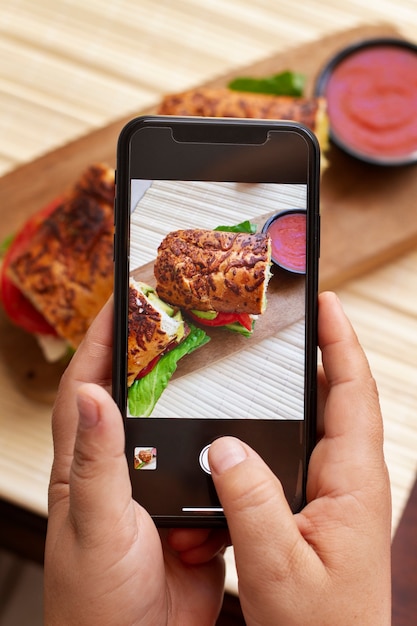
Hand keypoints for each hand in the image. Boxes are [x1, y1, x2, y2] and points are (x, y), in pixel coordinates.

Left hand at [44, 297, 226, 625]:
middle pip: (137, 393)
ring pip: (179, 424)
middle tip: (183, 315)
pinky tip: (239, 434)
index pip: (87, 384)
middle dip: (156, 353)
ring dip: (197, 399)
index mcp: (86, 463)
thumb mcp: (95, 524)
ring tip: (219, 362)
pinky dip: (224, 449)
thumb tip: (94, 395)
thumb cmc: (96, 598)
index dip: (102, 338)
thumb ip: (97, 460)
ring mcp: (158, 483)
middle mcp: (121, 465)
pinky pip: (211, 462)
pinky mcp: (191, 503)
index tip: (124, 297)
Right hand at [209, 291, 391, 625]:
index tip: (328, 303)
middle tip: (294, 319)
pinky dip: (290, 424)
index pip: (353, 394)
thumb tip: (224, 445)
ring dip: (307, 386)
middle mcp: (353, 478)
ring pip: (325, 421)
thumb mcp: (275, 566)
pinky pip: (307, 448)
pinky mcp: (325, 505)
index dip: (340, 344)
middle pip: (343, 396)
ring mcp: (341, 491)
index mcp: (353, 482)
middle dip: (325, 351)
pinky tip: (261, 423)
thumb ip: (250, 501)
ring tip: (275, 359)